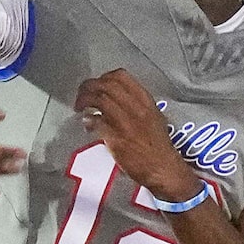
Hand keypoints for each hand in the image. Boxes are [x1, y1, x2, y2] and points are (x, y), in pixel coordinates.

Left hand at [72, 69, 204, 207]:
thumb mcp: (152, 118)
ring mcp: (126, 121)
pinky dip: (88, 120)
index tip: (96, 85)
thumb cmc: (157, 145)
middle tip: (81, 95)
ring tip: (80, 108)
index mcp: (145, 100)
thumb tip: (114, 102)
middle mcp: (136, 107)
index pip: (120, 76)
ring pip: (99, 99)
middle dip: (88, 87)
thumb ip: (135, 107)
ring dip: (84, 101)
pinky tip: (87, 124)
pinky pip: (97, 121)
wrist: (162, 168)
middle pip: (106, 85)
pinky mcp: (116, 137)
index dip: (102, 77)